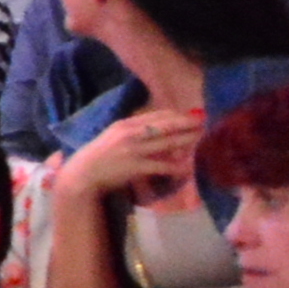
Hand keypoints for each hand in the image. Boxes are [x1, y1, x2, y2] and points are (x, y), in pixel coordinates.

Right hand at [59, 104, 205, 209]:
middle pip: (165, 125)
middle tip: (204, 120)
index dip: (177, 114)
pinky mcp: (135, 166)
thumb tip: (159, 131)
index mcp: (125, 124)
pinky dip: (176, 166)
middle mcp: (130, 133)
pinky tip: (189, 167)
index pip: (157, 115)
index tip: (192, 114)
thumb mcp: (114, 136)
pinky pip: (162, 165)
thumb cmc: (100, 155)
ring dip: (187, 140)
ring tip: (202, 137)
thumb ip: (135, 132)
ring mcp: (133, 150)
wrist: (83, 173)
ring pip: (167, 142)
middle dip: (186, 123)